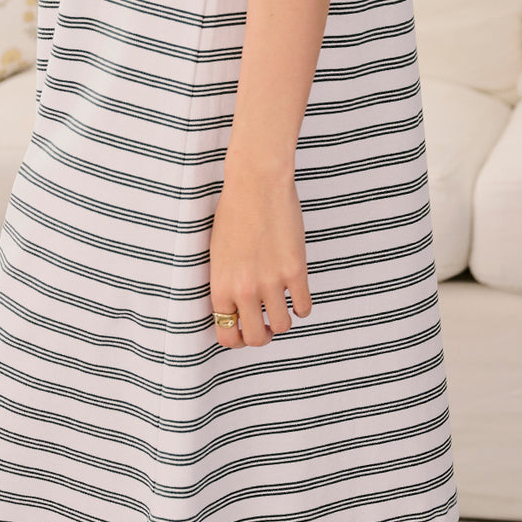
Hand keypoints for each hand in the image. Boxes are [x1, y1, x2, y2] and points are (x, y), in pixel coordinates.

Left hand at [208, 168, 313, 348]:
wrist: (256, 182)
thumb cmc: (234, 212)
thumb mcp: (218, 253)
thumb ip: (226, 283)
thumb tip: (236, 310)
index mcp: (220, 285)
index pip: (226, 335)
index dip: (237, 339)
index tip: (244, 330)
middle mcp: (244, 289)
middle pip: (255, 338)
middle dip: (261, 336)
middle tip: (265, 325)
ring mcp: (271, 282)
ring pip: (282, 326)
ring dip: (282, 320)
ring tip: (281, 305)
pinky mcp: (295, 271)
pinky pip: (303, 308)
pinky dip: (301, 306)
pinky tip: (296, 293)